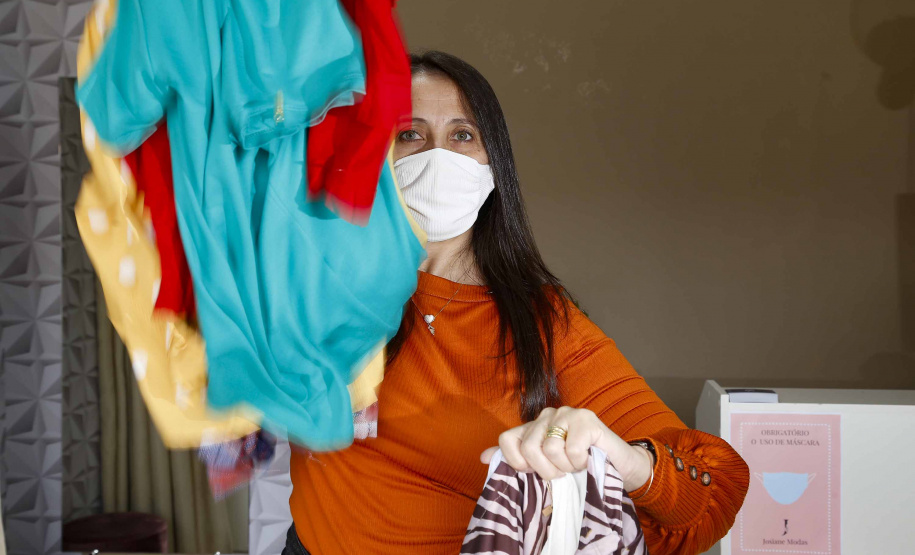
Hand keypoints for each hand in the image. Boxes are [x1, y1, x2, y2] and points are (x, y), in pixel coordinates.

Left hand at [481, 407, 653, 491]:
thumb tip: (483, 458)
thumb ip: (515, 460)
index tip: (532, 472)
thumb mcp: (545, 467)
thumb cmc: (581, 469)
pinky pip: (571, 450)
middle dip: (546, 470)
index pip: (507, 438)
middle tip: (562, 472)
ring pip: (550, 448)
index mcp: (534, 427)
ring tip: (577, 464)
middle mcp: (547, 416)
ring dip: (566, 467)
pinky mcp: (587, 419)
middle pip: (529, 447)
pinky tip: (588, 458)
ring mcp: (567, 414)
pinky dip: (580, 462)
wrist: (620, 468)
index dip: (516, 461)